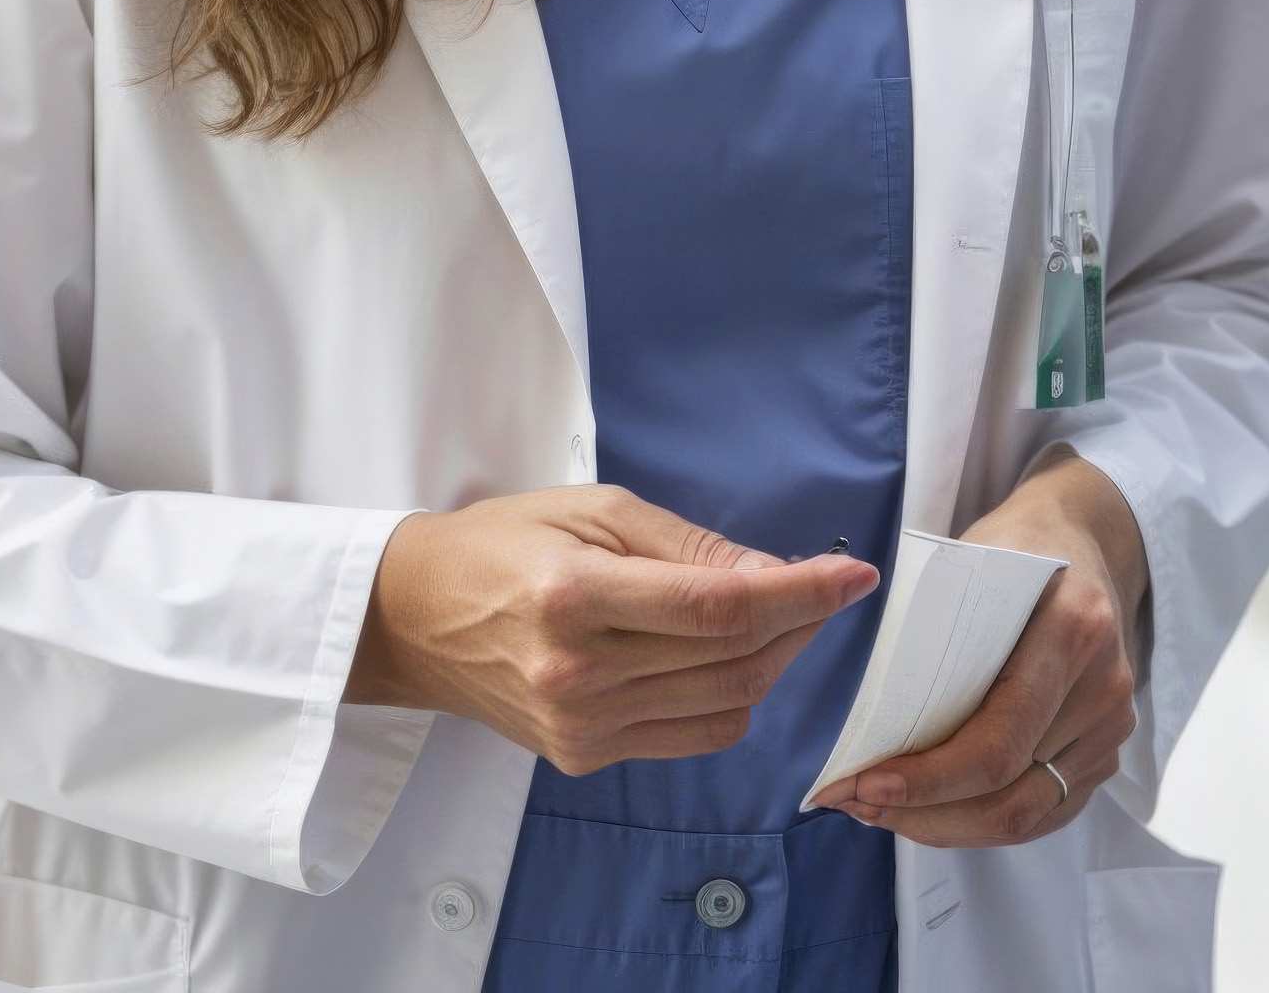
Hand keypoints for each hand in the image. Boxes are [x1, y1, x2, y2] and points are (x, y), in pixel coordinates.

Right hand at [347, 486, 874, 775]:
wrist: (414, 619)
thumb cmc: (502, 546)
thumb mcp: (592, 510)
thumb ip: (687, 547)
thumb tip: (776, 576)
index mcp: (573, 597)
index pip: (718, 609)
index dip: (800, 594)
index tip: (854, 575)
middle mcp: (577, 673)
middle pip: (732, 660)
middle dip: (797, 620)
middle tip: (820, 584)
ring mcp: (580, 727)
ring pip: (725, 704)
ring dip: (772, 659)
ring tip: (777, 617)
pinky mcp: (584, 758)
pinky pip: (695, 736)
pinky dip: (731, 699)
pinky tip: (725, 659)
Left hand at [814, 452, 1150, 846]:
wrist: (1085, 538)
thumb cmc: (1017, 547)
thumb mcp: (970, 561)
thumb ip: (929, 623)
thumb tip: (854, 700)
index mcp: (1071, 632)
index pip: (997, 743)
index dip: (928, 781)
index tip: (864, 784)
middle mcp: (1103, 689)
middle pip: (1011, 795)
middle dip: (926, 815)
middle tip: (857, 804)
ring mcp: (1111, 727)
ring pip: (1025, 816)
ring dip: (946, 826)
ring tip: (881, 810)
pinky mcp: (1106, 752)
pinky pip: (1042, 811)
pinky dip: (981, 821)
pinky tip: (931, 810)